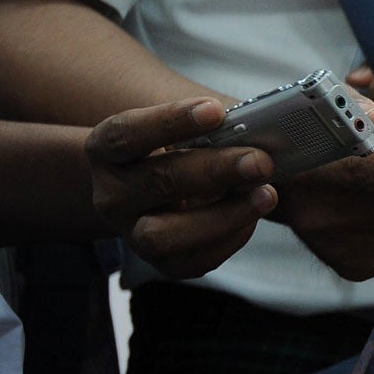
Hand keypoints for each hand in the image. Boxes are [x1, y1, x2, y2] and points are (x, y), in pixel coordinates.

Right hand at [87, 98, 276, 278]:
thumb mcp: (185, 131)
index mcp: (107, 150)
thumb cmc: (178, 151)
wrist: (153, 196)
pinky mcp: (161, 263)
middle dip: (215, 170)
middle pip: (157, 182)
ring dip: (223, 215)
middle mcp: (112, 193)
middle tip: (260, 160)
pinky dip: (230, 238)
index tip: (215, 110)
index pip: (127, 134)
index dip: (170, 121)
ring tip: (266, 194)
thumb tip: (266, 125)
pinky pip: (194, 260)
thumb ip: (216, 126)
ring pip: (165, 234)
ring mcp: (132, 232)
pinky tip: (253, 215)